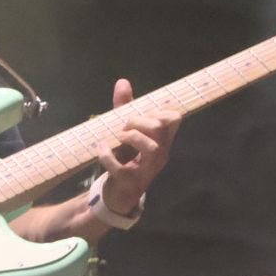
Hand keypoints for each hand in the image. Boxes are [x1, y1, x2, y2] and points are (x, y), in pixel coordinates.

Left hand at [97, 78, 180, 214]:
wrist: (118, 194)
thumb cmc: (126, 159)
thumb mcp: (126, 132)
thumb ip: (124, 107)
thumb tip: (123, 81)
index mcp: (161, 140)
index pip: (174, 118)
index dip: (159, 109)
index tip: (142, 113)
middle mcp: (159, 154)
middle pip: (159, 128)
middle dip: (138, 120)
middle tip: (124, 126)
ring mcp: (146, 170)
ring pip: (150, 146)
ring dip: (130, 136)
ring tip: (118, 136)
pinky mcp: (130, 182)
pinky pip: (120, 166)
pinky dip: (107, 154)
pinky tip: (101, 146)